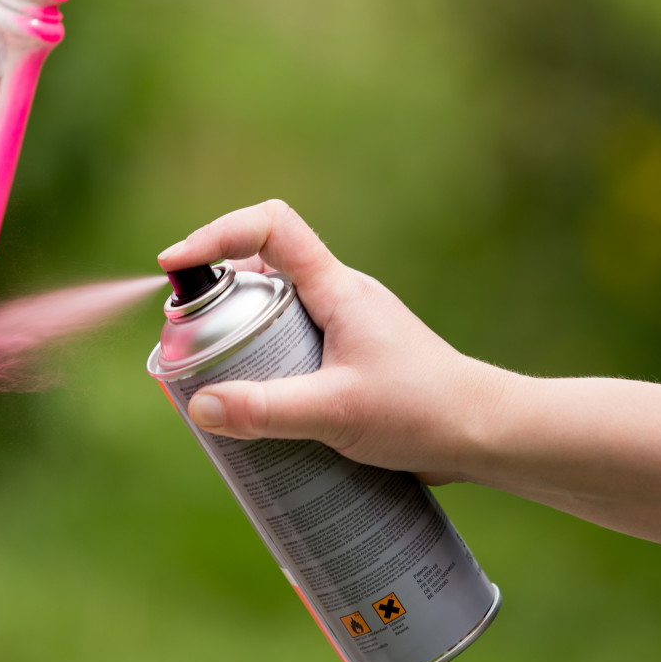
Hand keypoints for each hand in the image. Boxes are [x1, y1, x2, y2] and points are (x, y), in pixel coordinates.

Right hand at [157, 200, 512, 481]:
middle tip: (185, 337)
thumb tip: (199, 406)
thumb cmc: (424, 411)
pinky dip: (262, 362)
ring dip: (237, 332)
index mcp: (337, 287)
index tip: (175, 265)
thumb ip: (266, 410)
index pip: (270, 227)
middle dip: (214, 296)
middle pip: (261, 269)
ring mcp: (345, 327)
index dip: (216, 234)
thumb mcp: (336, 411)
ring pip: (274, 311)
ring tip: (213, 376)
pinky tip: (256, 407)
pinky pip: (291, 345)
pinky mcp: (349, 360)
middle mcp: (339, 297)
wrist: (486, 434)